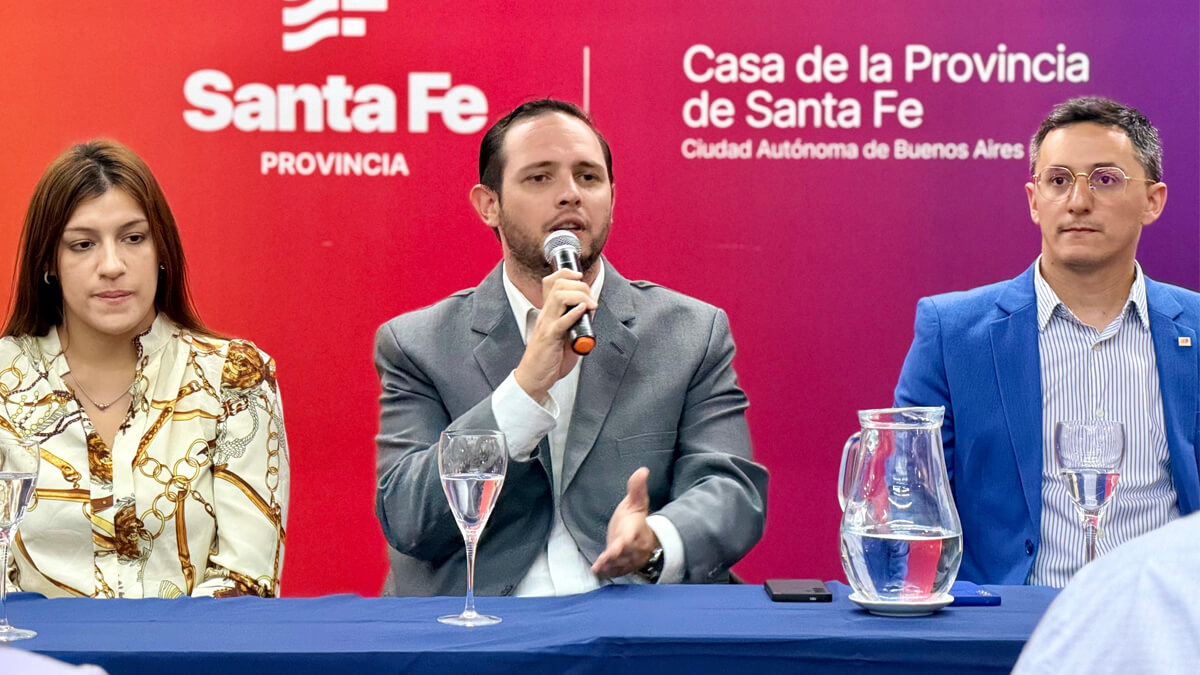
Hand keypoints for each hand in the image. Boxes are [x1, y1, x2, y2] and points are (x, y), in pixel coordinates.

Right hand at [513, 268, 596, 401]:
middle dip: (579, 285)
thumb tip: (590, 313)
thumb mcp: (564, 335)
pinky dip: (573, 313)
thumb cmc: (548, 358)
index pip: (552, 282)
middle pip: (558, 285)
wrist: (533, 377)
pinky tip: (583, 310)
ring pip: (559, 297)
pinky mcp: (550, 339)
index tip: (580, 277)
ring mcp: (547, 325)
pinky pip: (561, 322)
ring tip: (590, 305)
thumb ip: (575, 323)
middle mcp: (546, 315)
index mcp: (548, 312)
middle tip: (591, 300)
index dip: (566, 273)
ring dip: (579, 296)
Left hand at [591, 467, 659, 578]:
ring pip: (620, 565)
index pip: (630, 538)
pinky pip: (617, 571)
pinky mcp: (625, 566)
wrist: (646, 536)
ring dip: (609, 568)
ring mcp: (630, 558)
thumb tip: (642, 470)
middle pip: (624, 555)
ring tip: (598, 569)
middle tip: (601, 562)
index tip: (616, 547)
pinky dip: (608, 573)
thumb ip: (636, 488)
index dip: (624, 543)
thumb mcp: (636, 502)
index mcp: (635, 530)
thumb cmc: (637, 519)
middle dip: (613, 559)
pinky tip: (597, 572)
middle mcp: (634, 547)